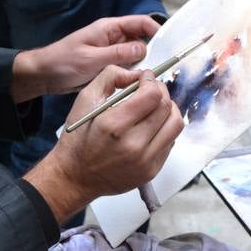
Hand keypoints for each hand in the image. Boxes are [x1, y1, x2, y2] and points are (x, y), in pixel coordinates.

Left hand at [10, 15, 161, 101]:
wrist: (43, 75)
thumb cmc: (63, 62)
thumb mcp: (92, 58)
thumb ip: (119, 53)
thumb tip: (144, 47)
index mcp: (109, 28)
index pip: (140, 23)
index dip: (156, 30)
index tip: (169, 45)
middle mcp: (113, 38)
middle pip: (141, 39)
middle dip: (152, 51)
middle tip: (162, 68)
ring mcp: (111, 52)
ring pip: (135, 55)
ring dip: (142, 65)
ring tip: (151, 78)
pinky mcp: (108, 65)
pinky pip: (126, 66)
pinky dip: (132, 73)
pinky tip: (138, 85)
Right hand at [27, 66, 183, 222]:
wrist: (75, 177)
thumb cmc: (77, 139)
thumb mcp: (85, 99)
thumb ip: (111, 77)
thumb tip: (137, 74)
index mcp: (114, 126)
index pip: (152, 95)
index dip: (151, 81)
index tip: (145, 78)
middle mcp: (133, 145)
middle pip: (166, 107)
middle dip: (161, 91)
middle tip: (150, 89)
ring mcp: (145, 161)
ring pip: (175, 124)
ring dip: (168, 109)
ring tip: (154, 106)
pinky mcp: (152, 170)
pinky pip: (171, 142)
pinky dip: (164, 128)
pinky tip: (150, 126)